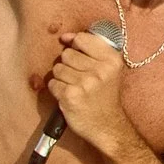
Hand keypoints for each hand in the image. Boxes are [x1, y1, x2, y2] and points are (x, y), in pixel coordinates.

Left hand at [47, 28, 132, 149]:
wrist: (107, 126)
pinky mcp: (70, 96)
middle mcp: (100, 70)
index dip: (75, 44)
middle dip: (69, 65)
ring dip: (62, 78)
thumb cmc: (105, 95)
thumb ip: (91, 49)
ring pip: (57, 68)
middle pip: (67, 54)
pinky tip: (69, 96)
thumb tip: (65, 37)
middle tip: (80, 78)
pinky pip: (52, 83)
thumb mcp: (109, 69)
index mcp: (111, 60)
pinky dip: (57, 90)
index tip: (77, 53)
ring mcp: (84, 83)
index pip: (82, 39)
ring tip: (75, 87)